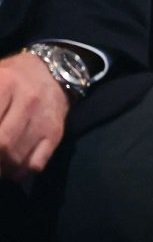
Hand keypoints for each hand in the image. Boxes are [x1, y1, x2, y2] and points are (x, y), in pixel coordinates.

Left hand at [0, 51, 69, 180]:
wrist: (52, 70)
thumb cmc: (9, 79)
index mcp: (5, 83)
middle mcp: (28, 100)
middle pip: (1, 143)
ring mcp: (43, 118)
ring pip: (15, 158)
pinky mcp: (55, 133)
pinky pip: (34, 164)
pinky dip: (17, 173)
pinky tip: (9, 168)